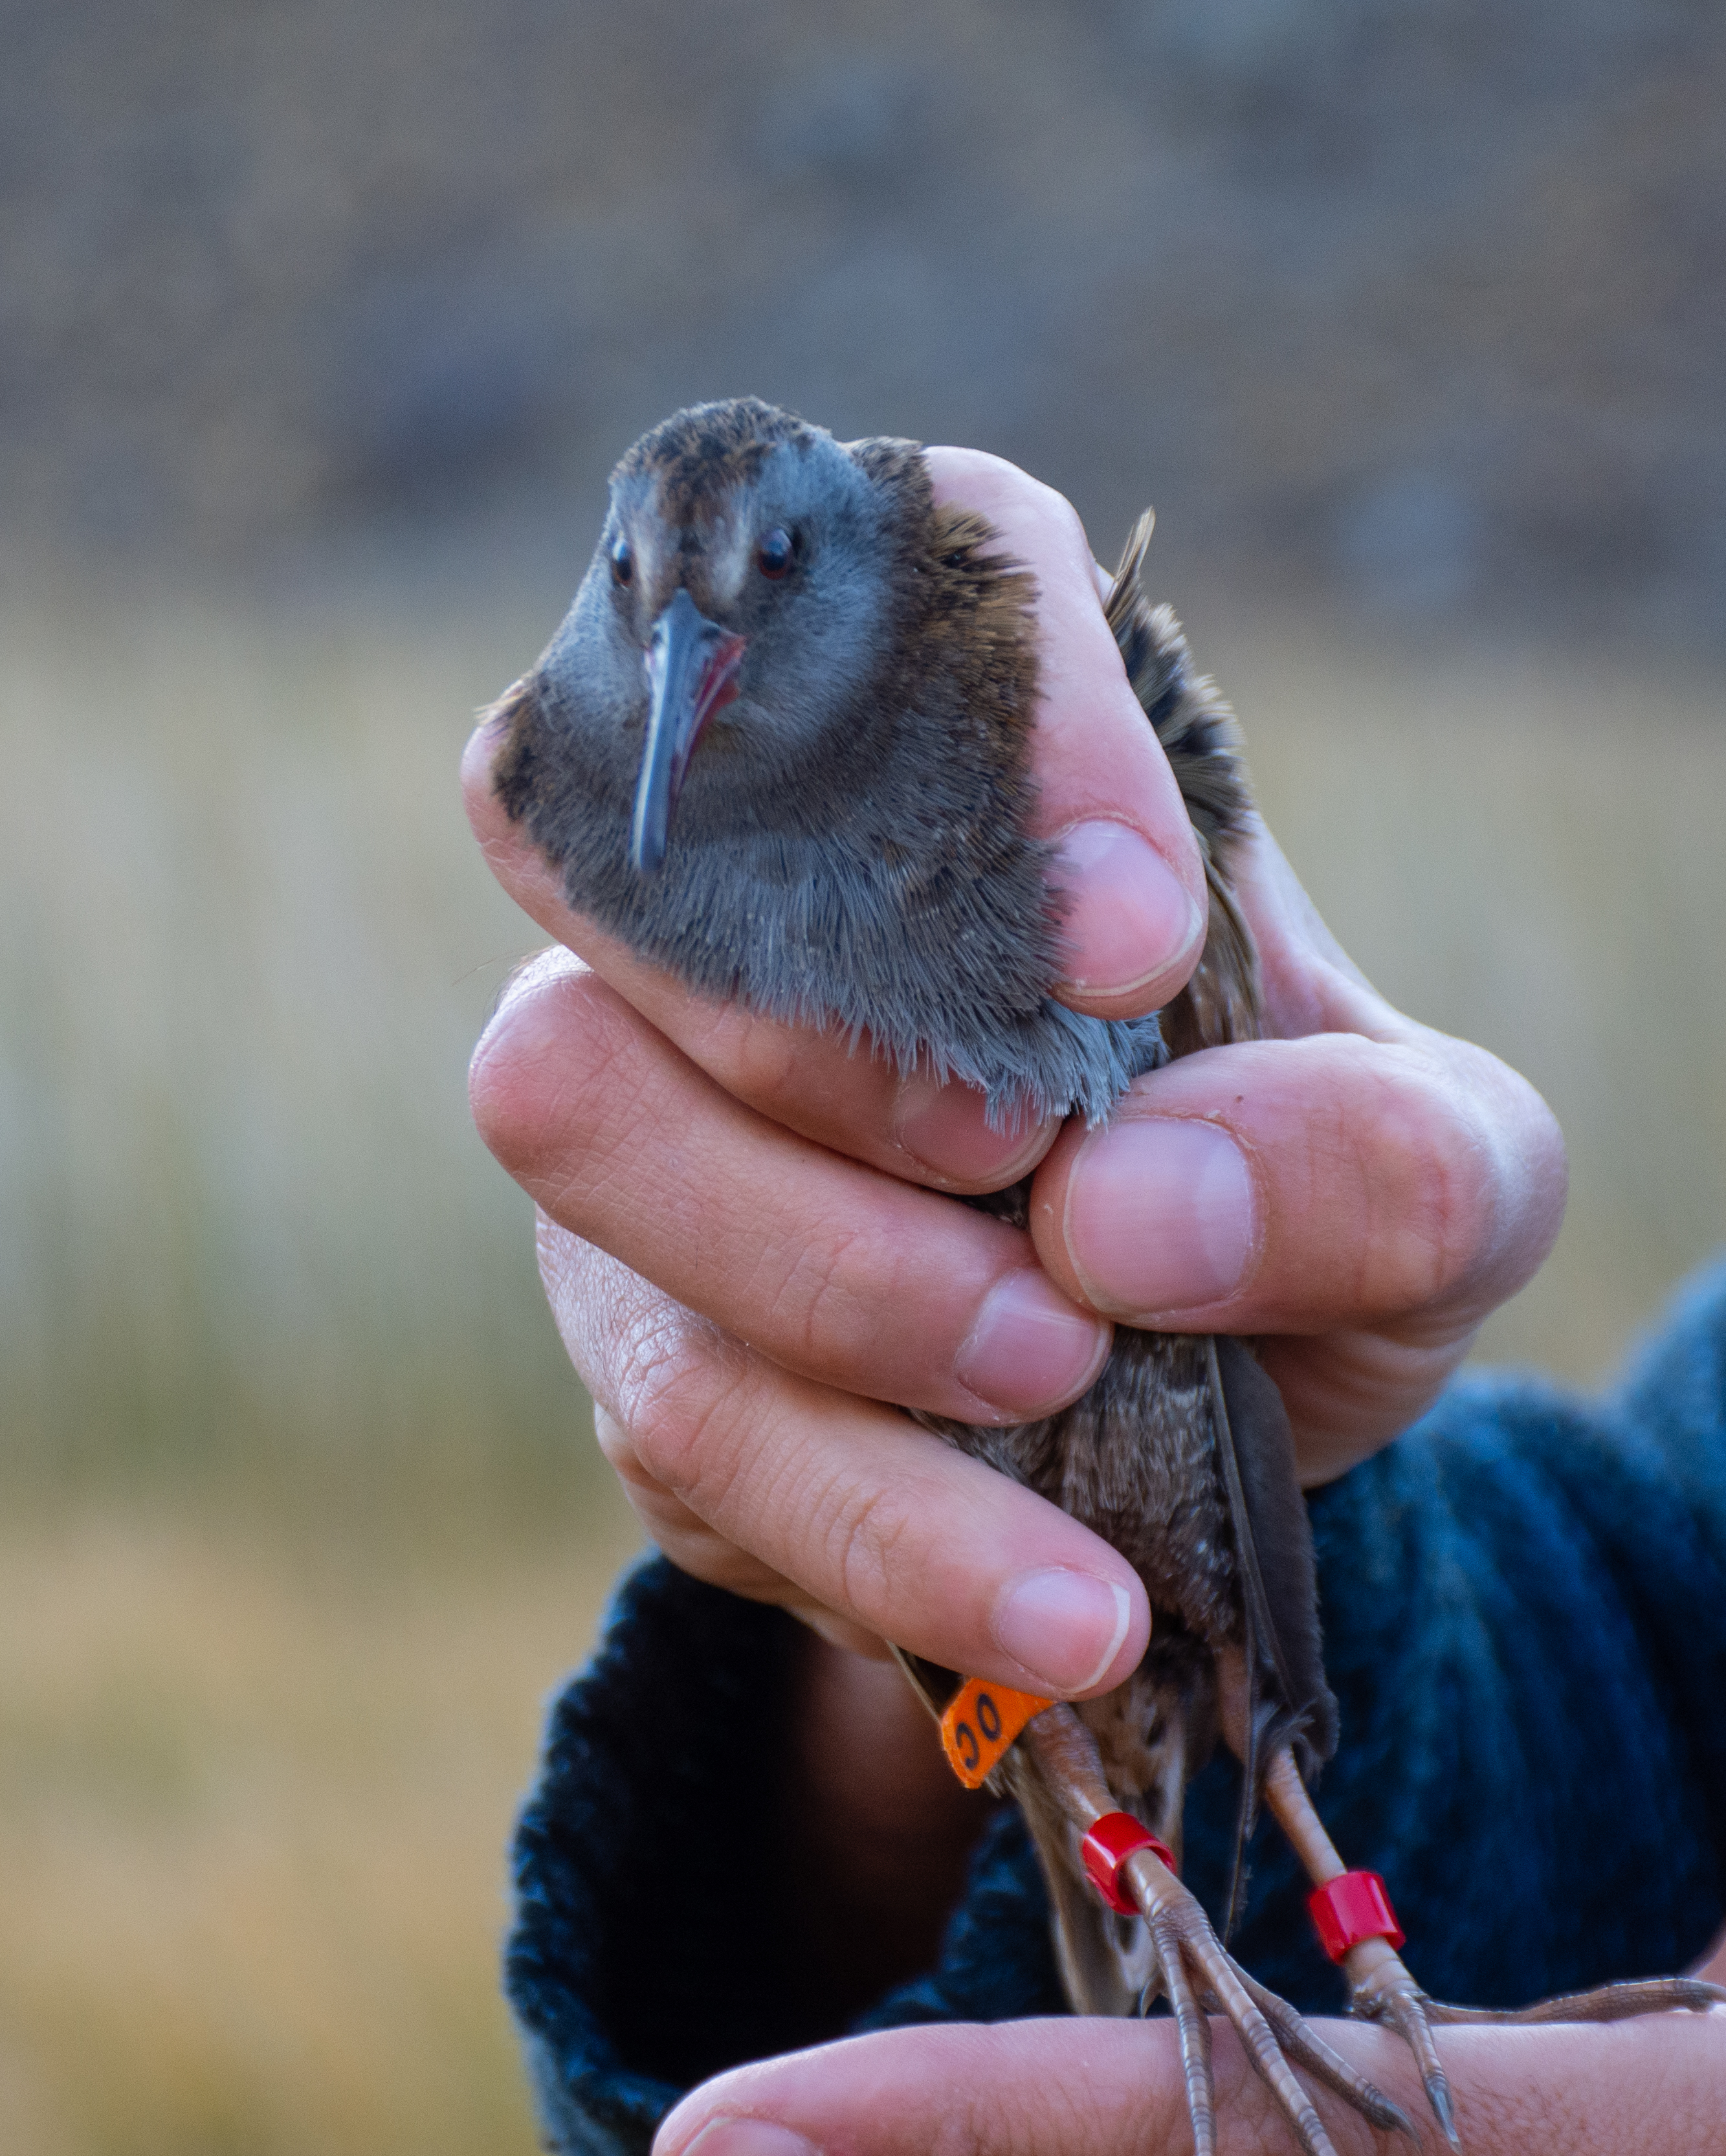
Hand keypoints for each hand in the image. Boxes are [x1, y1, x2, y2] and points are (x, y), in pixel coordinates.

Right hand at [466, 448, 1565, 1702]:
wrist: (1186, 1456)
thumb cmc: (1302, 1227)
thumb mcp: (1445, 1194)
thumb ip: (1380, 1160)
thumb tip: (1124, 1206)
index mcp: (989, 765)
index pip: (926, 560)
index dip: (1007, 715)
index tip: (1144, 939)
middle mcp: (763, 895)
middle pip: (622, 844)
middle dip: (834, 1033)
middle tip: (1047, 1188)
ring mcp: (649, 1102)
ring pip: (571, 1106)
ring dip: (833, 1279)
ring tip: (1055, 1377)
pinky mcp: (631, 1327)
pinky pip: (667, 1398)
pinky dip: (874, 1513)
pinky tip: (1051, 1595)